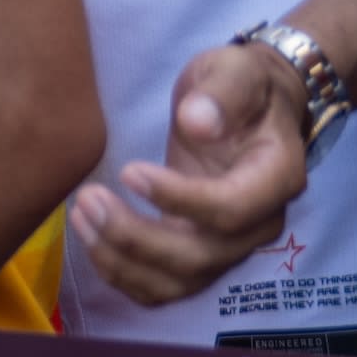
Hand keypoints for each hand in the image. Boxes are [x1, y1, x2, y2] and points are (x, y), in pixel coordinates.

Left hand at [71, 39, 309, 305]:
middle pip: (200, 257)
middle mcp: (259, 224)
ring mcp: (230, 245)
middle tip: (87, 198)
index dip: (179, 200)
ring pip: (178, 281)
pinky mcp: (200, 252)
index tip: (128, 171)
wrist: (251, 106)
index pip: (231, 209)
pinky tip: (89, 236)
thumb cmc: (242, 84)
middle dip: (136, 237)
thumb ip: (222, 93)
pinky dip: (123, 272)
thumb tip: (199, 123)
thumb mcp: (236, 70)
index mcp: (276, 178)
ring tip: (80, 215)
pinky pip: (163, 285)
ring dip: (122, 260)